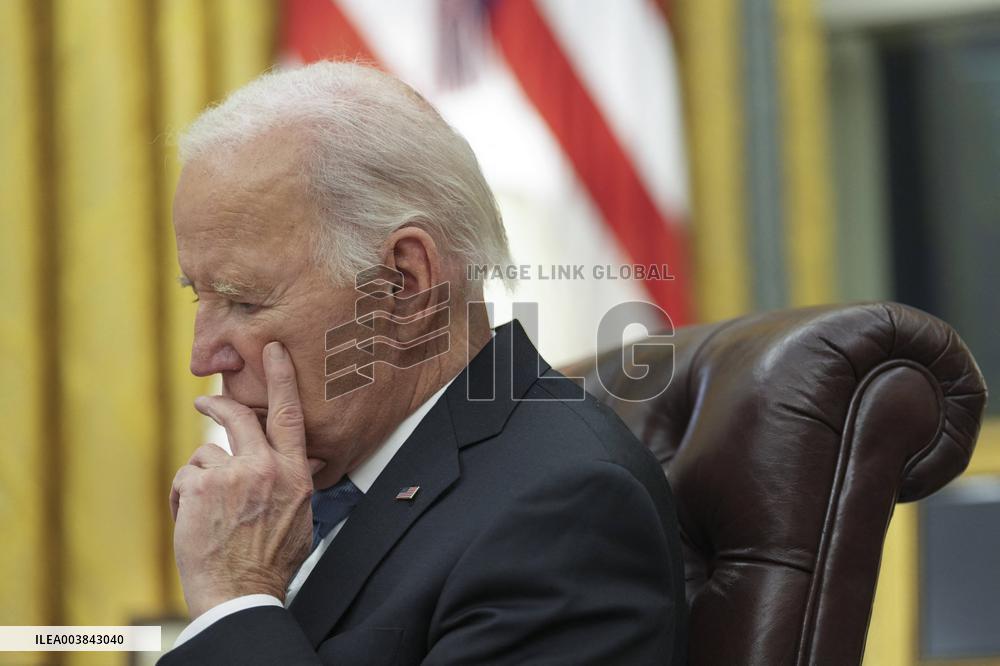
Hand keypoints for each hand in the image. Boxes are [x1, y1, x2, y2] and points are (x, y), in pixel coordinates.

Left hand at [170, 341, 314, 617]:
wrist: (241, 594)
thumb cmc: (271, 563)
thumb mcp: (301, 518)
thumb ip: (293, 484)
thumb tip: (294, 464)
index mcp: (294, 474)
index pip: (289, 415)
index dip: (281, 378)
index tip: (273, 351)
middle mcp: (266, 468)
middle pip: (239, 418)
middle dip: (218, 406)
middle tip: (202, 403)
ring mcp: (232, 475)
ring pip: (207, 456)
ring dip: (202, 481)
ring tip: (207, 515)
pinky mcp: (201, 487)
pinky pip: (186, 477)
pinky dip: (184, 499)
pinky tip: (194, 523)